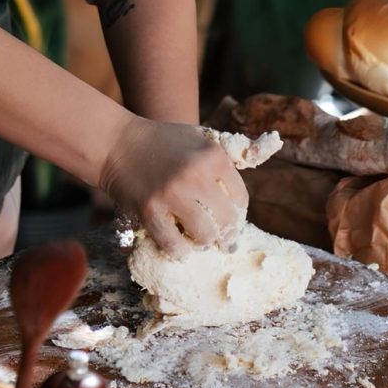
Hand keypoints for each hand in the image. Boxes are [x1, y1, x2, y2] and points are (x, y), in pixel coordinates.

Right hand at [99, 117, 248, 257]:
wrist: (118, 144)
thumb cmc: (163, 141)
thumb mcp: (199, 137)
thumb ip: (227, 152)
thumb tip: (270, 146)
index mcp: (213, 157)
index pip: (240, 198)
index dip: (238, 212)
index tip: (232, 219)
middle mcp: (196, 176)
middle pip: (227, 220)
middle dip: (228, 235)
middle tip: (226, 243)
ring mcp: (171, 195)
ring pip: (204, 236)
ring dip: (205, 242)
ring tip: (201, 242)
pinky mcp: (149, 211)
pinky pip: (173, 243)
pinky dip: (179, 250)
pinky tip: (180, 247)